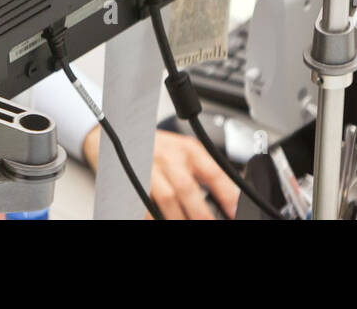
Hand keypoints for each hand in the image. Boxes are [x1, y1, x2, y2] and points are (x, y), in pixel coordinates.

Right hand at [83, 126, 240, 218]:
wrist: (122, 132)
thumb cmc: (158, 146)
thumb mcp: (184, 151)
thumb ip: (204, 170)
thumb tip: (229, 198)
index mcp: (188, 149)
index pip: (213, 171)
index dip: (227, 194)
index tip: (234, 211)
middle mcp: (169, 157)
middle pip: (187, 188)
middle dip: (200, 213)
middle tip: (209, 222)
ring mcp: (149, 168)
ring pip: (166, 198)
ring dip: (178, 217)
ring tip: (185, 224)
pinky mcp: (133, 179)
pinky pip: (144, 203)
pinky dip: (152, 215)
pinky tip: (158, 218)